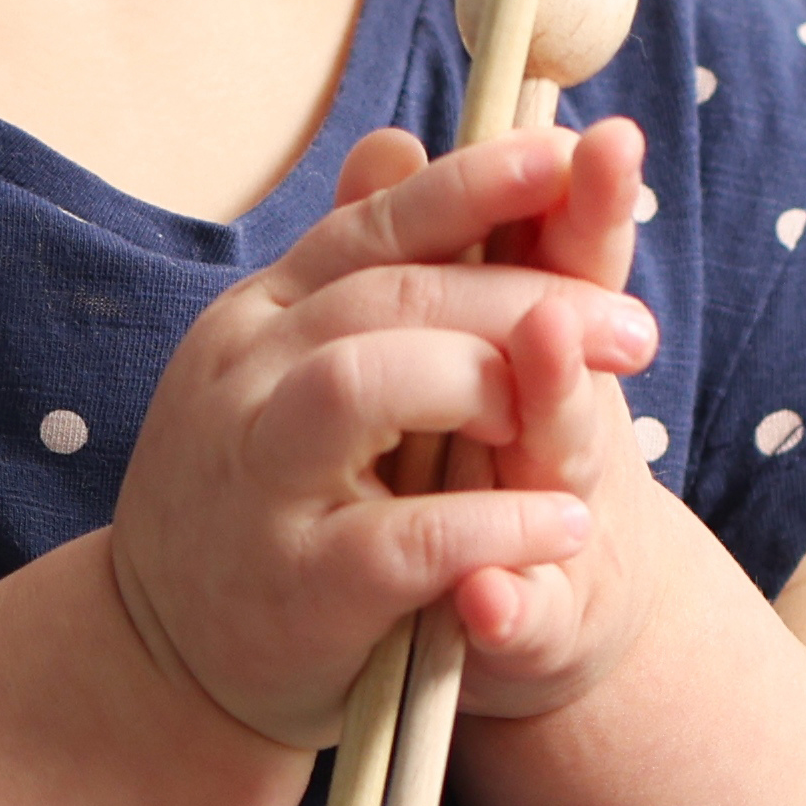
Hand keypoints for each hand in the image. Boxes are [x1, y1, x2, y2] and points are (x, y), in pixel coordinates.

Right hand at [101, 116, 657, 754]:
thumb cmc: (266, 497)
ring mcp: (259, 481)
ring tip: (579, 424)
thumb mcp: (294, 370)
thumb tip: (401, 143)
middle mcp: (246, 378)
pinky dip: (493, 525)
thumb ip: (358, 268)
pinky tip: (559, 526)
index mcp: (263, 314)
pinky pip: (399, 539)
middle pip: (391, 296)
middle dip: (525, 299)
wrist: (172, 662)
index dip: (476, 186)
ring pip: (365, 382)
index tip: (574, 154)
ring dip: (488, 385)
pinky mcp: (293, 587)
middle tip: (634, 332)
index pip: (375, 226)